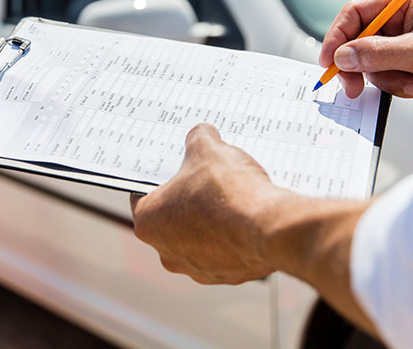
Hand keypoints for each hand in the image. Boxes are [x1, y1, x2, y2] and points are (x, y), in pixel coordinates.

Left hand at [131, 124, 378, 335]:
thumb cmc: (228, 192)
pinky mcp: (226, 276)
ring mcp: (197, 269)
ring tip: (231, 197)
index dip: (161, 177)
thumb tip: (202, 135)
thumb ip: (198, 139)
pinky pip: (225, 251)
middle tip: (206, 179)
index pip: (143, 194)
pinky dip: (233, 236)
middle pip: (171, 218)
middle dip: (188, 198)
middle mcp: (166, 252)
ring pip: (199, 237)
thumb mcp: (208, 149)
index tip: (175, 167)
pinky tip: (246, 217)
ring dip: (211, 220)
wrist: (269, 227)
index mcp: (148, 222)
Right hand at [319, 0, 412, 102]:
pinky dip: (397, 86)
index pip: (357, 13)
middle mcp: (400, 20)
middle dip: (359, 65)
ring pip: (369, 63)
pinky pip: (384, 76)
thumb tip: (343, 57)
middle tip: (352, 87)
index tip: (329, 61)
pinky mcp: (406, 64)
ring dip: (387, 79)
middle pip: (358, 40)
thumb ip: (379, 53)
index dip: (338, 35)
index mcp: (404, 2)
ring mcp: (402, 43)